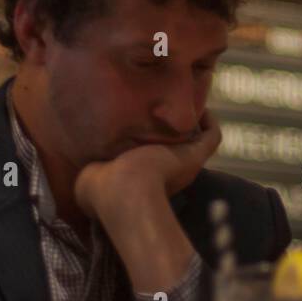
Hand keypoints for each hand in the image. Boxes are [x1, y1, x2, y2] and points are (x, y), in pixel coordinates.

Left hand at [75, 110, 221, 220]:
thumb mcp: (89, 178)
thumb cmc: (100, 192)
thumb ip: (92, 168)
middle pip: (180, 154)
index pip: (156, 164)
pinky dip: (209, 122)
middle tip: (167, 115)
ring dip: (196, 127)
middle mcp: (171, 177)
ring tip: (188, 107)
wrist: (122, 193)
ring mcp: (185, 166)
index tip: (144, 130)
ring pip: (200, 146)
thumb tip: (90, 162)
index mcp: (147, 183)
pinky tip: (199, 108)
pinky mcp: (195, 156)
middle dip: (174, 135)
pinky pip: (212, 136)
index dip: (153, 147)